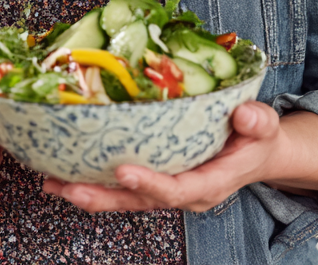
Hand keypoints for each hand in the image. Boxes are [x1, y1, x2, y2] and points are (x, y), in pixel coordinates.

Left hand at [42, 102, 317, 213]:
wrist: (255, 151)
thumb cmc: (255, 137)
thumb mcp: (264, 127)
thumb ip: (258, 122)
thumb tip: (246, 115)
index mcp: (209, 183)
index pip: (177, 190)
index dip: (150, 184)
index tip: (123, 171)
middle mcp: (182, 192)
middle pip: (138, 202)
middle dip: (103, 197)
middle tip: (69, 186)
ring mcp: (165, 188)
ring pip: (122, 198)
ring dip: (87, 192)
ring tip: (53, 182)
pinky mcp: (153, 180)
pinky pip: (119, 187)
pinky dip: (90, 179)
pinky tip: (61, 171)